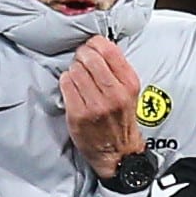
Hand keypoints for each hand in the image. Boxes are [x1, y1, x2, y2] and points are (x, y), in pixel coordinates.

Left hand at [61, 36, 144, 179]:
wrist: (119, 152)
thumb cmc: (121, 120)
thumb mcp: (130, 91)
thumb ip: (117, 69)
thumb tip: (97, 45)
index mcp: (129, 83)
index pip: (108, 49)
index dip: (94, 43)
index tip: (91, 47)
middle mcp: (114, 93)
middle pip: (89, 57)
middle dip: (81, 55)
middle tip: (80, 60)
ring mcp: (95, 105)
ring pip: (75, 70)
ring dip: (73, 70)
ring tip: (78, 78)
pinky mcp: (78, 114)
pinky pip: (66, 84)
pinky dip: (66, 82)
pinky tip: (72, 88)